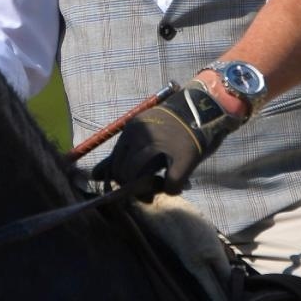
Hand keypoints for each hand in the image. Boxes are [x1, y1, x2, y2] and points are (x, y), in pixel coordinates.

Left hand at [92, 82, 244, 194]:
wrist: (204, 108)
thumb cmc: (171, 124)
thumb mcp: (142, 134)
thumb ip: (119, 154)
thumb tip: (96, 176)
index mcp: (131, 131)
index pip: (114, 163)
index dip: (121, 178)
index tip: (130, 183)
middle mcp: (142, 136)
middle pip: (124, 174)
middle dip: (132, 187)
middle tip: (146, 189)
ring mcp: (163, 146)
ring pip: (141, 180)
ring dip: (148, 192)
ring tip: (158, 188)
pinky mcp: (184, 158)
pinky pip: (170, 185)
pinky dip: (171, 189)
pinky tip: (176, 185)